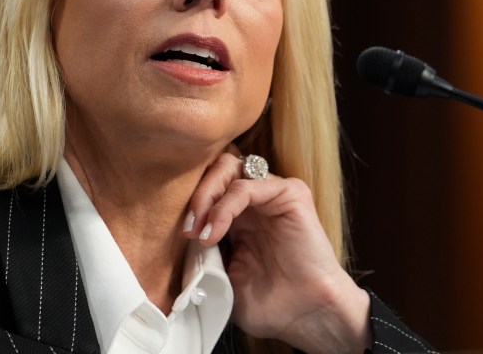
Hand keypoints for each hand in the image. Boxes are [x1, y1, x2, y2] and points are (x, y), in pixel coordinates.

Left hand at [184, 149, 370, 353]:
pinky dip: (224, 206)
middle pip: (216, 169)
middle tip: (188, 227)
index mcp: (238, 216)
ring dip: (207, 197)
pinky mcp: (290, 193)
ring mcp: (272, 194)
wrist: (305, 314)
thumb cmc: (269, 301)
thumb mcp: (222, 275)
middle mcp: (255, 200)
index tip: (177, 235)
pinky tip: (214, 232)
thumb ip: (202, 250)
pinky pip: (247, 185)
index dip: (189, 203)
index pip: (207, 185)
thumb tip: (180, 232)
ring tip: (198, 232)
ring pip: (229, 168)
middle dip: (196, 194)